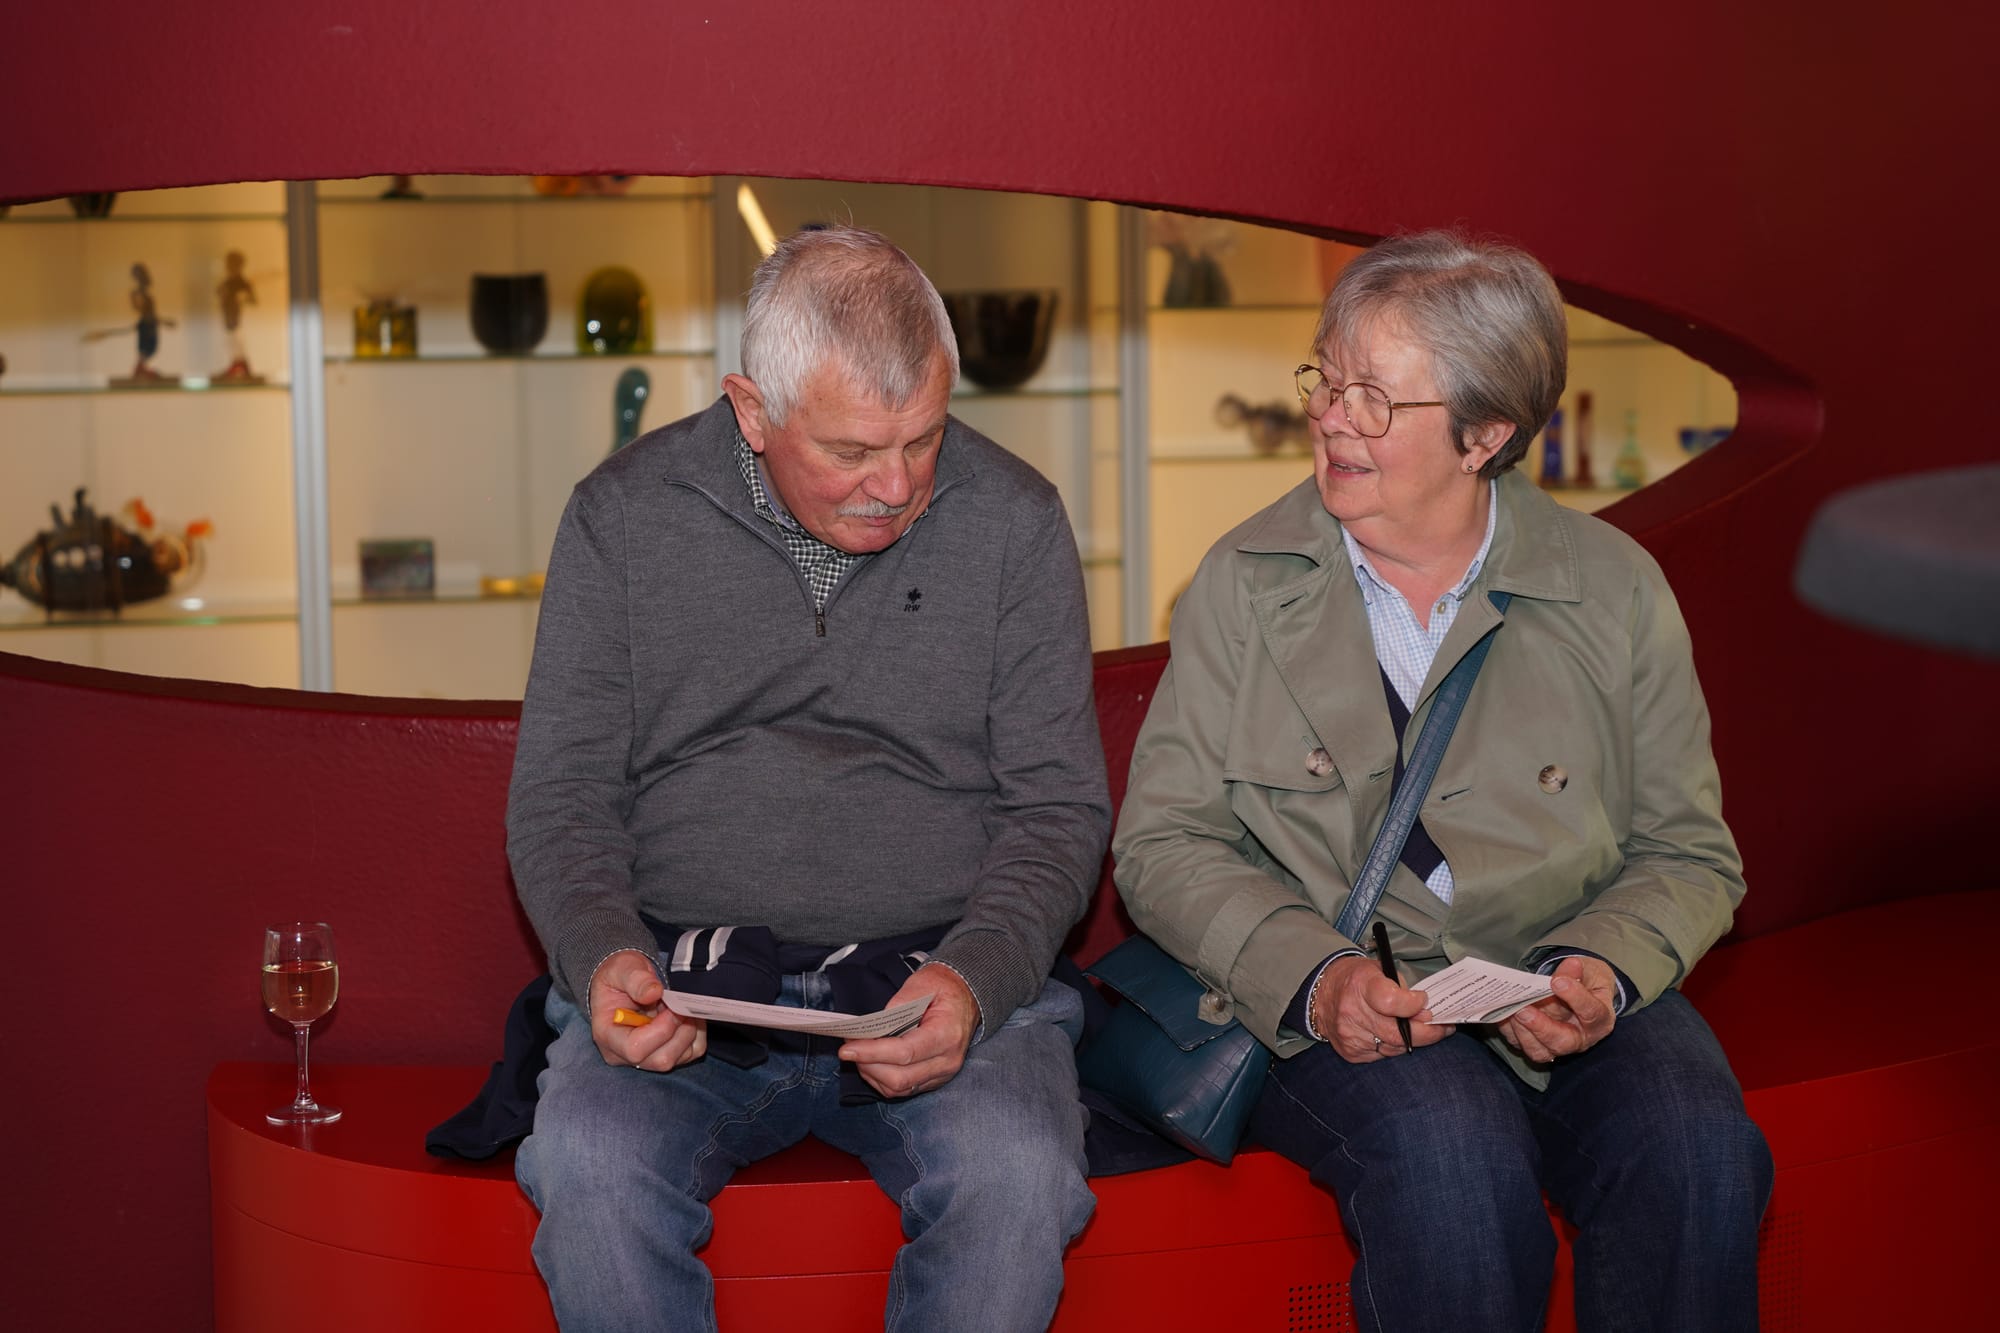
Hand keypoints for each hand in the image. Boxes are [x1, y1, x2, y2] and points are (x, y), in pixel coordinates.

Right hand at [587, 949, 706, 1071]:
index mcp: (608, 1035)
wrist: (626, 980)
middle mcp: (624, 1054)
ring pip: (680, 1057)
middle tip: (680, 1005)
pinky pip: (691, 1052)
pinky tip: (687, 1015)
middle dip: (680, 1030)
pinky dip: (697, 1034)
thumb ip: (636, 979)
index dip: (661, 1030)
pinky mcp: (664, 1053)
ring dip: (690, 1030)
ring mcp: (645, 1058)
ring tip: (682, 1007)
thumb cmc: (620, 976)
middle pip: (661, 1059)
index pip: (635, 1049)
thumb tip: (653, 993)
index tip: (670, 1005)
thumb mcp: (623, 968)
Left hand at [837, 964, 979, 1098]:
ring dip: (873, 1074)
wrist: (967, 998)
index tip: (848, 1048)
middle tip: (849, 1049)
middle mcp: (947, 1061)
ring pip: (899, 1088)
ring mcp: (941, 1074)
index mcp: (947, 1035)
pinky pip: (903, 1089)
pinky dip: (882, 1080)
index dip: (873, 1053)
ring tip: (858, 1054)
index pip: (905, 1053)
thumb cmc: (943, 989)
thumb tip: (874, 1025)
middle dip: (868, 1065)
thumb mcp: (923, 983)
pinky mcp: (933, 1080)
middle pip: (900, 1078)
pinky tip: (871, 1063)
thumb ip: (899, 1003)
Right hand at [1311, 954, 1451, 1062]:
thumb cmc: (1356, 979)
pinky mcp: (1351, 1052)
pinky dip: (1394, 1046)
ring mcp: (1350, 1036)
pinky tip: (1397, 1036)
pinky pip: (1383, 1055)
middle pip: (1397, 1033)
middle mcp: (1352, 1012)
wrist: (1322, 993)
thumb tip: (1425, 1013)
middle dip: (1427, 1032)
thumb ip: (1403, 988)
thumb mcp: (1379, 969)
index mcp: (1361, 985)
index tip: (1423, 1000)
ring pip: (1394, 1048)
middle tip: (1442, 1027)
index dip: (1412, 1005)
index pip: (1391, 1002)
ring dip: (1413, 1040)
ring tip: (1424, 1030)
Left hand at [1497, 955, 1616, 1061]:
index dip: (1576, 998)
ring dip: (1522, 1031)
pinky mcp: (1536, 1044)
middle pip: (1562, 1042)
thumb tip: (1571, 965)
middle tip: (1524, 1009)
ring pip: (1539, 1050)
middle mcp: (1580, 1039)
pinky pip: (1520, 1044)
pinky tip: (1501, 1012)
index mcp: (1600, 1019)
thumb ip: (1579, 971)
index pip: (1591, 1013)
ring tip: (1511, 1010)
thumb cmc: (1586, 983)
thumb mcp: (1589, 972)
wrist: (1578, 992)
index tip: (1558, 982)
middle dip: (1541, 1027)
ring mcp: (1556, 1045)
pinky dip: (1508, 1030)